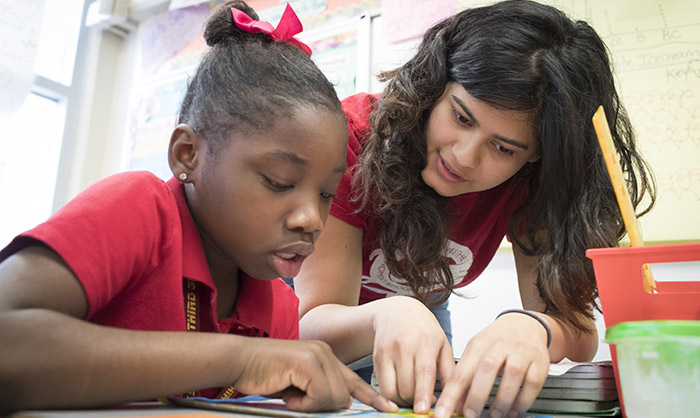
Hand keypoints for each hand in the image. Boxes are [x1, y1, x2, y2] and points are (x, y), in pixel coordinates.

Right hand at [233, 338, 397, 412]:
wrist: (239, 361)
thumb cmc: (264, 375)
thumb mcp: (298, 386)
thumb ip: (320, 391)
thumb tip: (342, 404)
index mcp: (326, 357)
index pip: (354, 382)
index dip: (373, 398)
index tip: (390, 409)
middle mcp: (326, 353)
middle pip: (344, 395)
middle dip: (322, 406)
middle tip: (296, 399)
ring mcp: (318, 356)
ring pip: (334, 397)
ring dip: (311, 405)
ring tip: (289, 394)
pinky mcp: (308, 363)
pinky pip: (319, 396)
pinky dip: (303, 402)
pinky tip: (287, 393)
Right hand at [372, 296, 454, 413]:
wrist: (397, 311)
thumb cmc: (423, 328)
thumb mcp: (442, 344)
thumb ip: (450, 371)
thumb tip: (458, 395)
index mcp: (425, 341)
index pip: (423, 373)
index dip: (422, 394)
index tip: (423, 410)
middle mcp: (404, 346)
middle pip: (406, 386)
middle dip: (415, 402)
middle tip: (425, 405)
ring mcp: (387, 351)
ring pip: (391, 389)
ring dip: (402, 402)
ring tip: (413, 399)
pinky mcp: (377, 357)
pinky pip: (381, 385)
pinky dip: (391, 395)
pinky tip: (402, 391)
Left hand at [434, 312, 549, 417]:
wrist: (523, 324)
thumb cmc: (495, 341)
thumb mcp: (475, 353)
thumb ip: (465, 377)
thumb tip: (455, 405)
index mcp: (478, 345)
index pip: (460, 372)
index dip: (451, 395)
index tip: (442, 413)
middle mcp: (499, 346)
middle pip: (486, 368)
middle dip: (476, 396)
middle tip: (470, 415)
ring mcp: (520, 352)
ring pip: (513, 374)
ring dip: (502, 399)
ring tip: (494, 415)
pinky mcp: (539, 362)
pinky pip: (532, 382)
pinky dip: (523, 400)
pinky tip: (514, 411)